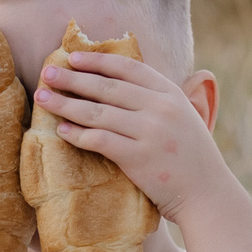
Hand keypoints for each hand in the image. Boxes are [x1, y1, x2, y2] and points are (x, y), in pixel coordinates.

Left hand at [33, 52, 234, 221]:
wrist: (207, 193)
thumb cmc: (192, 158)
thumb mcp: (184, 116)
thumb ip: (158, 100)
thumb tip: (124, 84)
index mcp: (170, 93)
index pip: (128, 68)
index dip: (97, 61)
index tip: (72, 57)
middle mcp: (160, 108)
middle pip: (107, 87)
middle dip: (73, 78)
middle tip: (47, 72)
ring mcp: (150, 132)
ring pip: (98, 112)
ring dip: (66, 104)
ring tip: (44, 98)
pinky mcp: (138, 158)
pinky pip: (100, 140)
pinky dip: (78, 134)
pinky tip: (60, 130)